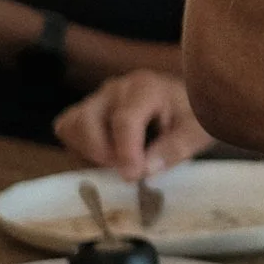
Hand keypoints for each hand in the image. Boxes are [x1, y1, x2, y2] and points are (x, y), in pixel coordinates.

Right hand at [55, 68, 210, 177]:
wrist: (188, 105)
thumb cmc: (193, 116)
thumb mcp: (197, 132)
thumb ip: (175, 148)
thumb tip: (145, 169)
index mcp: (146, 87)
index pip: (124, 120)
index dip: (126, 153)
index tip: (133, 176)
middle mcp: (116, 88)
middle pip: (88, 122)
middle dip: (104, 153)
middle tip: (129, 169)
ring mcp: (98, 97)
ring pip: (72, 125)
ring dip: (90, 152)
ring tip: (119, 160)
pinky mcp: (87, 109)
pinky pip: (67, 128)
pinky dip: (80, 147)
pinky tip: (106, 154)